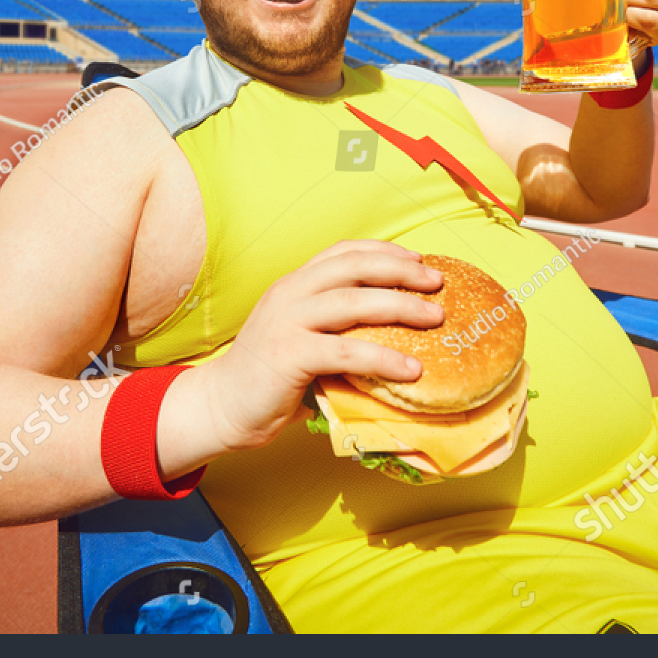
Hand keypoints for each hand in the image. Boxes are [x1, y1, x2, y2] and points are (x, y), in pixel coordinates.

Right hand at [203, 241, 444, 451]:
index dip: (384, 251)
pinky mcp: (288, 354)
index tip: (418, 259)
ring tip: (434, 317)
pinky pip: (346, 352)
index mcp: (294, 284)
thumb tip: (396, 332)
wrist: (221, 406)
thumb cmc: (270, 379)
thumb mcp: (303, 338)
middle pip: (354, 266)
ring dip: (400, 306)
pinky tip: (410, 369)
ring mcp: (287, 321)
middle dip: (401, 270)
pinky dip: (383, 358)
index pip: (343, 252)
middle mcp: (289, 293)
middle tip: (437, 282)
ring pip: (353, 302)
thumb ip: (336, 328)